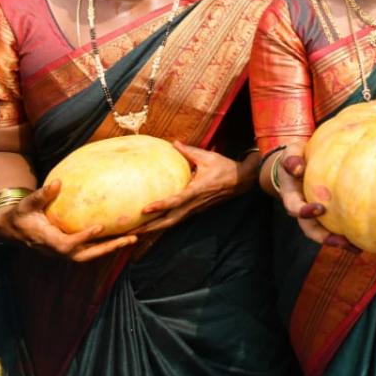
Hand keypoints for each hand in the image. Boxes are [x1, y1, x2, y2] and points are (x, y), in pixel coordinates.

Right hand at [0, 181, 137, 261]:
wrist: (12, 230)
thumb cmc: (20, 214)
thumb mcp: (27, 204)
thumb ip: (42, 195)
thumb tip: (58, 183)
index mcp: (45, 239)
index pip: (66, 244)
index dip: (82, 238)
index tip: (100, 228)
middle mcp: (56, 250)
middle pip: (84, 256)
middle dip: (107, 249)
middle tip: (130, 239)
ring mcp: (63, 252)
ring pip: (89, 255)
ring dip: (110, 248)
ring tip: (132, 238)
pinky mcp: (68, 250)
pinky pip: (89, 251)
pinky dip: (105, 247)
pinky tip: (122, 238)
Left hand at [130, 142, 252, 233]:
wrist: (242, 180)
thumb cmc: (225, 168)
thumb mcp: (207, 157)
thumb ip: (188, 151)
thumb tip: (173, 143)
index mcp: (197, 190)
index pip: (176, 201)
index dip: (161, 206)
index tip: (145, 210)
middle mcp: (195, 203)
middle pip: (171, 220)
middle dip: (151, 227)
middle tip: (133, 232)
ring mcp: (196, 208)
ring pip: (173, 223)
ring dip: (156, 229)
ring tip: (138, 232)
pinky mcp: (196, 209)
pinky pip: (178, 219)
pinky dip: (164, 224)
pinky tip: (154, 225)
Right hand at [276, 154, 358, 249]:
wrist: (300, 164)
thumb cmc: (297, 157)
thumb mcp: (291, 153)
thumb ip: (292, 158)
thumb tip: (297, 167)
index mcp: (291, 195)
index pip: (294, 207)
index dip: (304, 211)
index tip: (319, 209)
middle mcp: (302, 209)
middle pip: (310, 229)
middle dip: (325, 237)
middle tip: (342, 241)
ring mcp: (315, 215)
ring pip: (324, 233)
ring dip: (339, 242)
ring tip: (357, 248)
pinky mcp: (328, 215)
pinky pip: (335, 226)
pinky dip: (348, 233)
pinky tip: (364, 238)